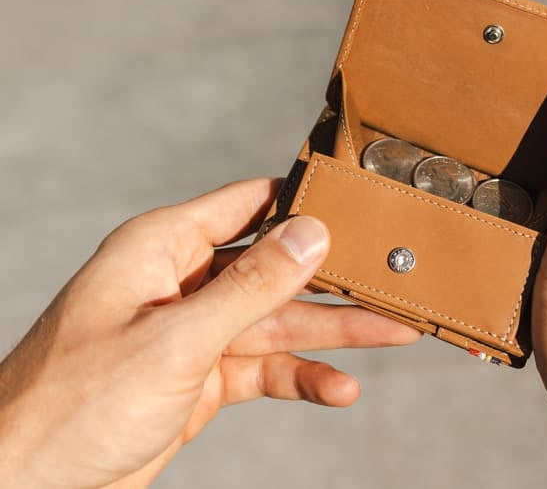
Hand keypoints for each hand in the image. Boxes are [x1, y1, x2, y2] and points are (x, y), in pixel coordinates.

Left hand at [0, 179, 419, 487]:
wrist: (29, 486)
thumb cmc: (72, 406)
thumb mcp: (176, 339)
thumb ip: (251, 286)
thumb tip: (310, 233)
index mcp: (164, 248)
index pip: (248, 204)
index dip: (303, 201)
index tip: (360, 203)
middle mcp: (184, 282)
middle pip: (275, 269)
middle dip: (333, 280)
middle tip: (392, 281)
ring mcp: (194, 333)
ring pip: (278, 322)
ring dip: (333, 334)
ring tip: (394, 334)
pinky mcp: (201, 378)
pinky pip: (264, 369)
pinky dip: (301, 379)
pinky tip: (338, 389)